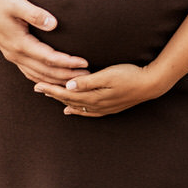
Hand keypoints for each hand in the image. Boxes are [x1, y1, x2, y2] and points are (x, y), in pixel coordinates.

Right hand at [0, 0, 89, 84]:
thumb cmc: (1, 0)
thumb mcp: (18, 2)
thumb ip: (35, 14)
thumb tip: (54, 24)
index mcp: (19, 43)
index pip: (48, 58)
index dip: (67, 62)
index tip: (84, 62)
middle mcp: (15, 54)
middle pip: (45, 72)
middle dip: (67, 75)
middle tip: (87, 77)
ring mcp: (13, 56)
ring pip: (38, 76)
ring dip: (57, 80)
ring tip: (75, 82)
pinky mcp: (13, 55)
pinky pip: (30, 73)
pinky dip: (44, 79)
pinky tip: (53, 81)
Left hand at [33, 63, 167, 116]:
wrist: (150, 84)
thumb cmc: (130, 75)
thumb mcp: (108, 75)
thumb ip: (87, 82)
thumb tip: (68, 86)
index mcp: (93, 96)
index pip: (66, 93)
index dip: (51, 89)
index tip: (37, 84)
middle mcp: (95, 105)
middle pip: (68, 100)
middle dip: (52, 94)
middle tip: (38, 88)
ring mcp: (102, 108)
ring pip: (76, 106)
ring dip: (62, 101)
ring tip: (50, 96)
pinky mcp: (109, 108)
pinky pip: (87, 112)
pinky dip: (77, 110)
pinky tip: (71, 110)